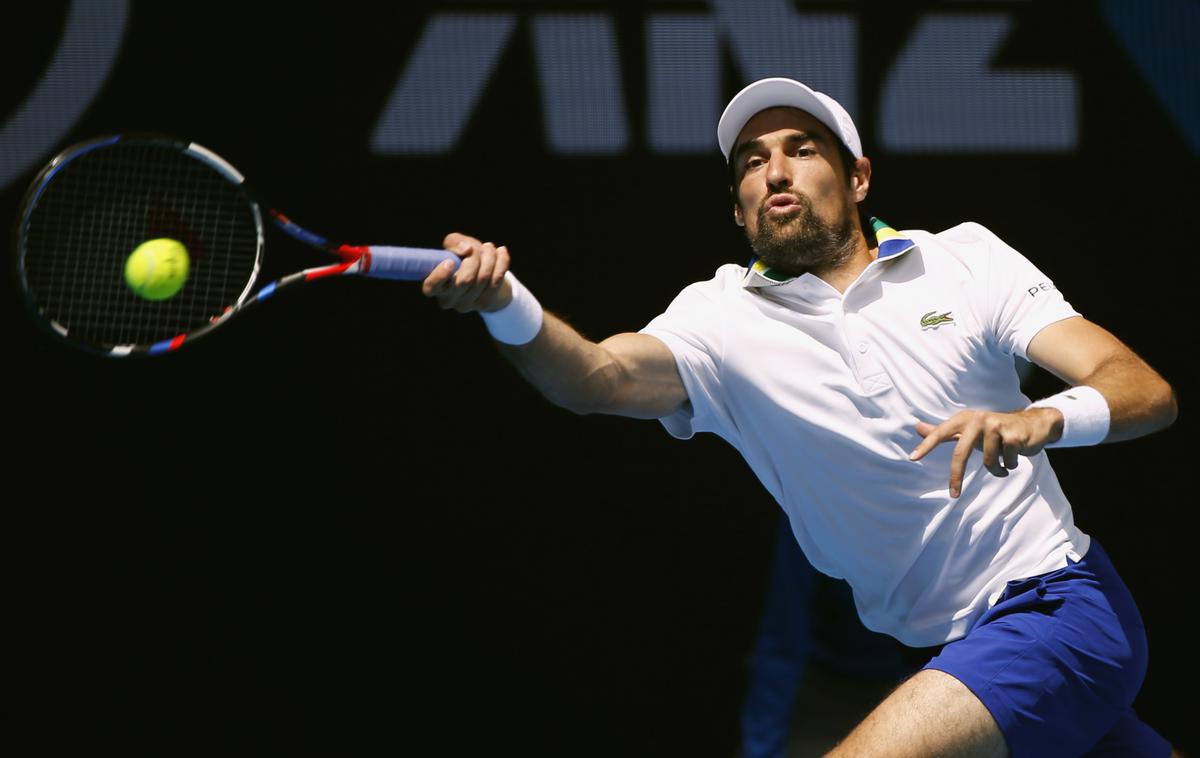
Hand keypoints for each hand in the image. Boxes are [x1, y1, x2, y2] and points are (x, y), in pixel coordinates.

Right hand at [423, 232, 512, 312]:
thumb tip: (467, 249)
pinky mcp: (484, 303)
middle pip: (465, 280)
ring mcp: (467, 305)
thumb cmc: (460, 258)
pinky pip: (497, 281)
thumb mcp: (453, 245)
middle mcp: (448, 300)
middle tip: (476, 248)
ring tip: (488, 247)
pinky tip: (501, 251)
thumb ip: (455, 242)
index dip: (441, 275)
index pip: (432, 286)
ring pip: (483, 279)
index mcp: (434, 287)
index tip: (450, 261)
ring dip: (489, 257)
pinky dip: (502, 262)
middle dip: (474, 258)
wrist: (481, 274)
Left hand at [908, 408, 1062, 496]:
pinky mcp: (1013, 436)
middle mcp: (978, 419)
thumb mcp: (968, 429)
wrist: (1033, 424)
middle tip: (954, 495)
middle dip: (956, 476)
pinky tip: (1014, 458)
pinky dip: (1009, 466)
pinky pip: (1005, 462)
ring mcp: (996, 426)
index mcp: (964, 419)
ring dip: (996, 469)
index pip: (941, 432)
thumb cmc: (994, 429)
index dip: (926, 445)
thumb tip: (916, 426)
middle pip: (960, 452)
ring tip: (1002, 464)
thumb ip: (943, 430)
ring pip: (987, 461)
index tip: (912, 458)